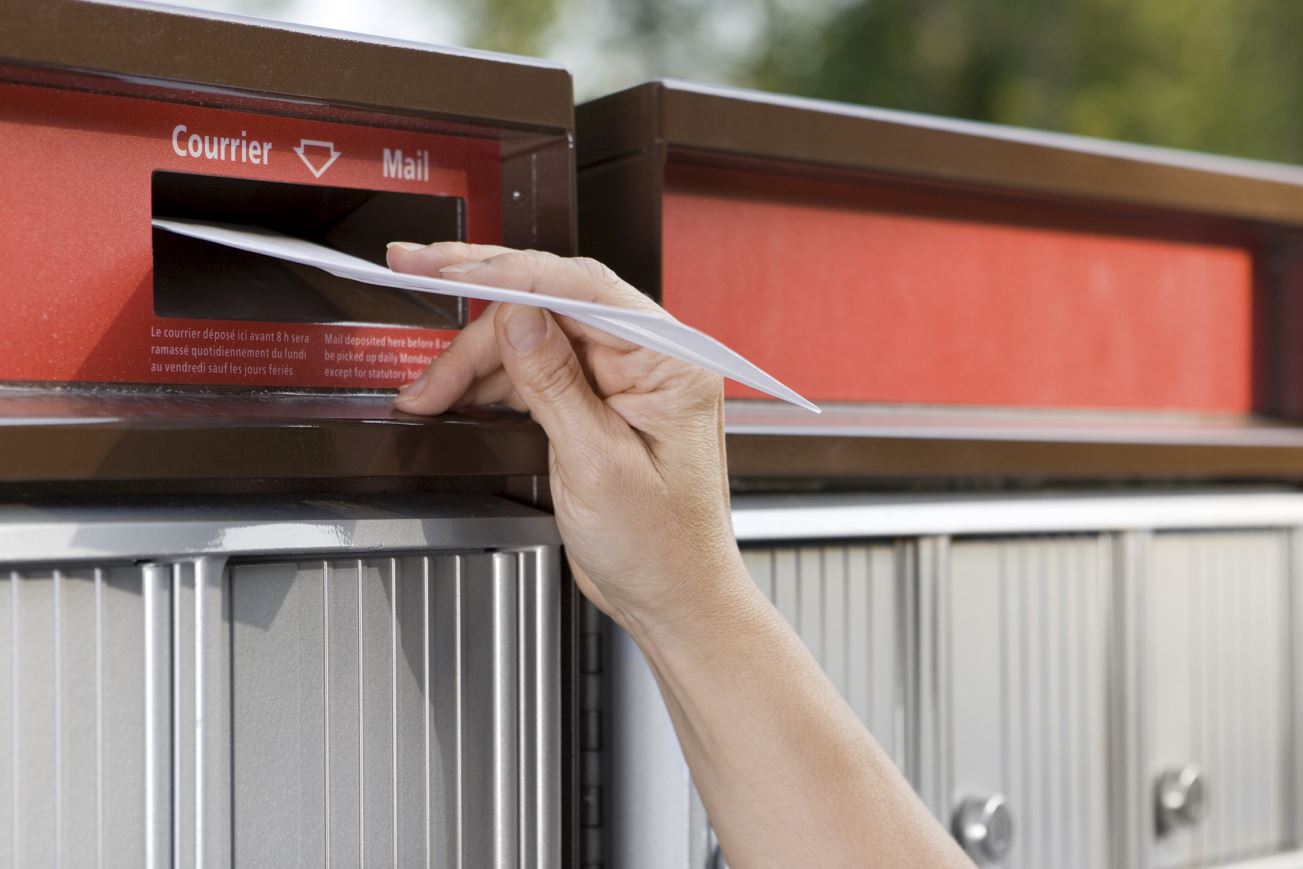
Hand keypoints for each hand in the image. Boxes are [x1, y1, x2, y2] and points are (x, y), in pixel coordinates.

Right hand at [386, 242, 748, 633]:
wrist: (673, 601)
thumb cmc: (664, 549)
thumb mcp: (600, 466)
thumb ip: (556, 385)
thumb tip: (520, 317)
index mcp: (670, 361)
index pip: (582, 288)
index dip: (506, 272)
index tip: (449, 266)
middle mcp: (649, 359)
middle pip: (551, 304)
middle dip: (478, 306)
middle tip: (415, 275)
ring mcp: (620, 379)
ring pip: (533, 339)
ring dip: (473, 360)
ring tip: (425, 390)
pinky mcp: (595, 403)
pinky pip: (535, 372)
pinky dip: (490, 383)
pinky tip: (453, 396)